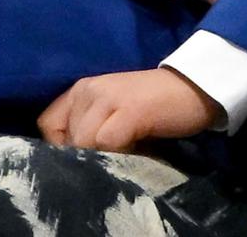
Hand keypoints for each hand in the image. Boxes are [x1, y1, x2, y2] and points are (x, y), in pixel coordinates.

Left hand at [37, 68, 222, 151]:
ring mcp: (108, 98)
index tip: (89, 152)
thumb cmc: (155, 105)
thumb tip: (72, 159)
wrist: (198, 87)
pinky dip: (119, 154)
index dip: (63, 145)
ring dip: (102, 156)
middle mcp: (89, 89)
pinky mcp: (129, 110)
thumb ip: (90, 127)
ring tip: (127, 151)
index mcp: (83, 88)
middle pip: (67, 139)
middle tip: (117, 153)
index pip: (48, 125)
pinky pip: (106, 143)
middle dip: (86, 154)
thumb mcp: (112, 113)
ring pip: (84, 143)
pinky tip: (138, 149)